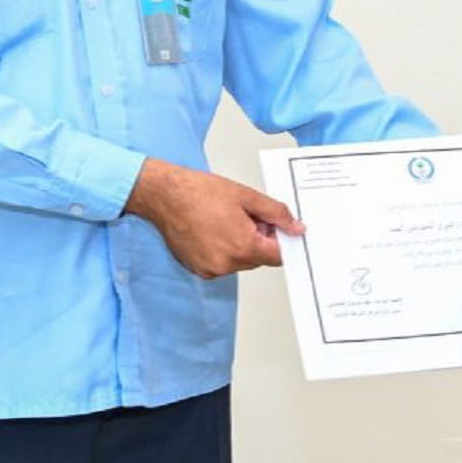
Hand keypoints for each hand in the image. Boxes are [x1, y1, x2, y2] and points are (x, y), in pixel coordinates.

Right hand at [125, 159, 305, 279]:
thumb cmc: (199, 192)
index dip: (282, 240)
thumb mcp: (246, 196)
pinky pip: (223, 263)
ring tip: (227, 220)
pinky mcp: (199, 269)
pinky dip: (225, 250)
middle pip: (259, 258)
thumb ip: (276, 214)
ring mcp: (211, 269)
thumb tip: (296, 228)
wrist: (164, 195)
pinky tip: (215, 229)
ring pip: (241, 261)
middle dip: (260, 239)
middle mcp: (226, 264)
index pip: (278, 255)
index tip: (281, 229)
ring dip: (242, 244)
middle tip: (248, 215)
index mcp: (242, 246)